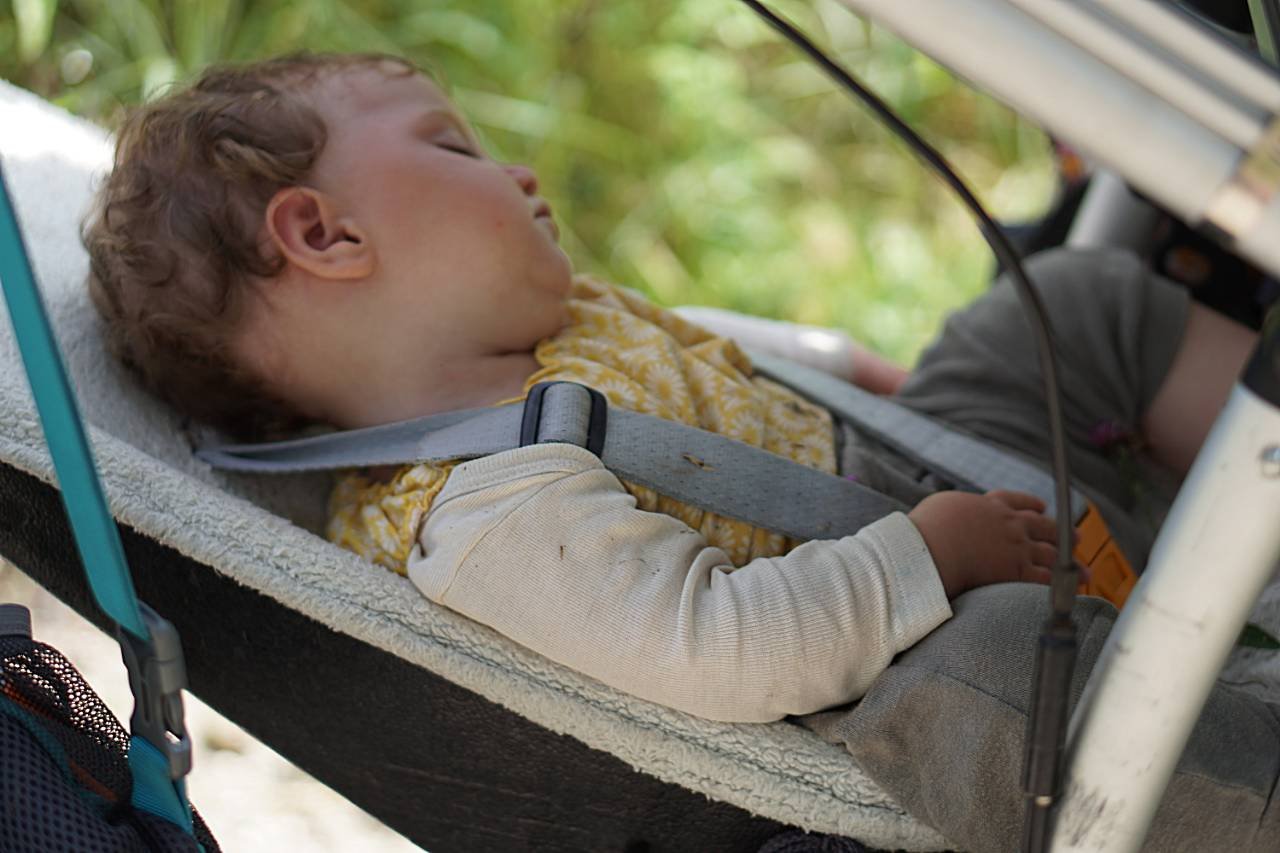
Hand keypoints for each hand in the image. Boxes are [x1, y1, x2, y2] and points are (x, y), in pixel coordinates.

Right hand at [907, 489, 1063, 598]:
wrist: (932, 548)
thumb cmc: (928, 528)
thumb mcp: (941, 506)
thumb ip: (955, 508)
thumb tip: (950, 512)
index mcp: (990, 505)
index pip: (1016, 501)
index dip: (1031, 504)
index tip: (1041, 507)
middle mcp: (1009, 523)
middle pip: (1043, 525)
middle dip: (1062, 532)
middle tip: (1076, 537)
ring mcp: (1016, 546)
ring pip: (1052, 552)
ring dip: (1072, 562)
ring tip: (1084, 569)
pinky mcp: (1016, 570)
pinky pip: (1045, 576)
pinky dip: (1062, 582)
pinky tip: (1071, 587)